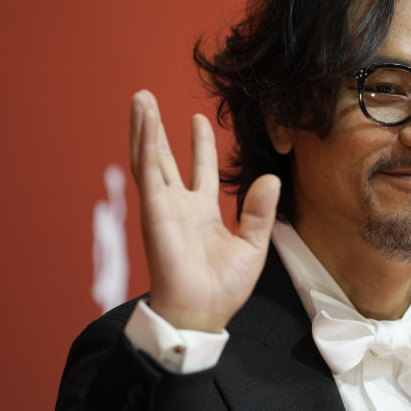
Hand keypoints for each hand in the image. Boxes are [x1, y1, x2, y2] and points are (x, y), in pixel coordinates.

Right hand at [129, 90, 280, 331]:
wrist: (202, 312)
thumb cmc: (223, 287)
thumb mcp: (253, 244)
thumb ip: (259, 210)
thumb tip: (270, 178)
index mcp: (201, 213)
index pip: (200, 170)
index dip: (199, 145)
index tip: (197, 120)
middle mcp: (179, 206)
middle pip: (165, 158)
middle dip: (156, 130)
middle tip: (148, 99)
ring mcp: (163, 207)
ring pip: (149, 158)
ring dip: (144, 127)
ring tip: (140, 98)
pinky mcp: (154, 211)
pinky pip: (148, 171)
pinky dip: (146, 144)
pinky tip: (145, 120)